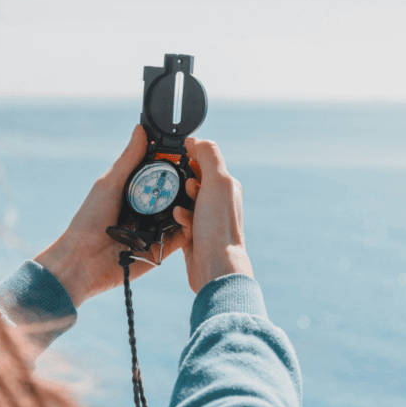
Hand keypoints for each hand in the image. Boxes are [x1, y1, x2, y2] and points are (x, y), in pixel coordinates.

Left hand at [34, 126, 188, 306]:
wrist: (82, 261)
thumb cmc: (89, 220)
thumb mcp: (110, 184)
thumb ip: (129, 159)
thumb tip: (141, 129)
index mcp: (135, 194)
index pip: (162, 176)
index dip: (176, 165)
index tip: (190, 153)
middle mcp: (148, 212)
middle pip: (176, 195)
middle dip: (188, 186)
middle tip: (199, 175)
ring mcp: (156, 232)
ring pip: (182, 215)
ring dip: (190, 205)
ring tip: (198, 193)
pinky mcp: (161, 251)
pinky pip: (181, 238)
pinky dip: (187, 228)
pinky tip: (191, 217)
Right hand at [172, 138, 253, 293]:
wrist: (215, 266)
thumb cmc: (218, 226)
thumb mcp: (217, 181)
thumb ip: (208, 155)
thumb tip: (195, 140)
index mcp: (227, 185)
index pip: (205, 160)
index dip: (190, 157)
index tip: (178, 160)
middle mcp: (218, 201)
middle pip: (191, 179)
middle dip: (182, 182)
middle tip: (185, 189)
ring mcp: (206, 218)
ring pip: (183, 200)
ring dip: (179, 202)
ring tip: (183, 210)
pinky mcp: (194, 234)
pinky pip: (179, 219)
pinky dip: (178, 219)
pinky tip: (182, 224)